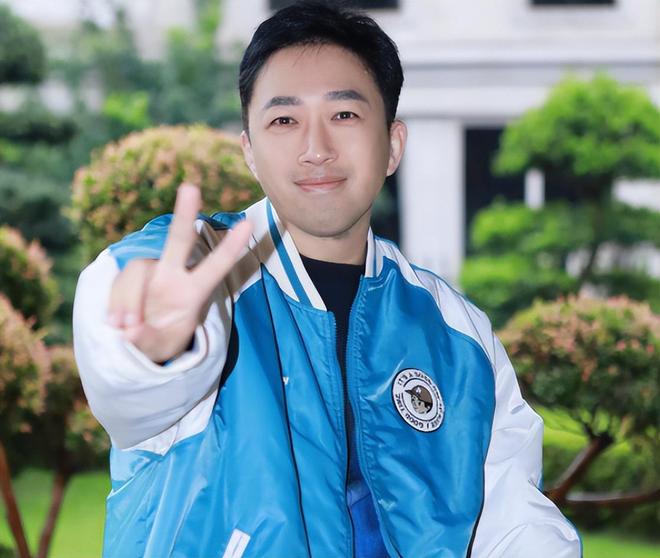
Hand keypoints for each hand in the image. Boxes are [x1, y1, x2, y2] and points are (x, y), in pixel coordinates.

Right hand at [106, 183, 252, 362]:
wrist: (136, 342)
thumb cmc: (160, 340)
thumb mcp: (161, 347)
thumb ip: (147, 340)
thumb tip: (129, 332)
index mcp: (193, 291)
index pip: (215, 266)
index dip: (230, 247)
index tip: (249, 224)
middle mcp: (172, 276)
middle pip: (178, 241)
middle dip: (184, 214)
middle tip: (191, 188)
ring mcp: (147, 274)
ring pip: (136, 272)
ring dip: (129, 301)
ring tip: (127, 329)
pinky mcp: (125, 278)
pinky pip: (117, 284)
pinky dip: (115, 305)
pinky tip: (115, 325)